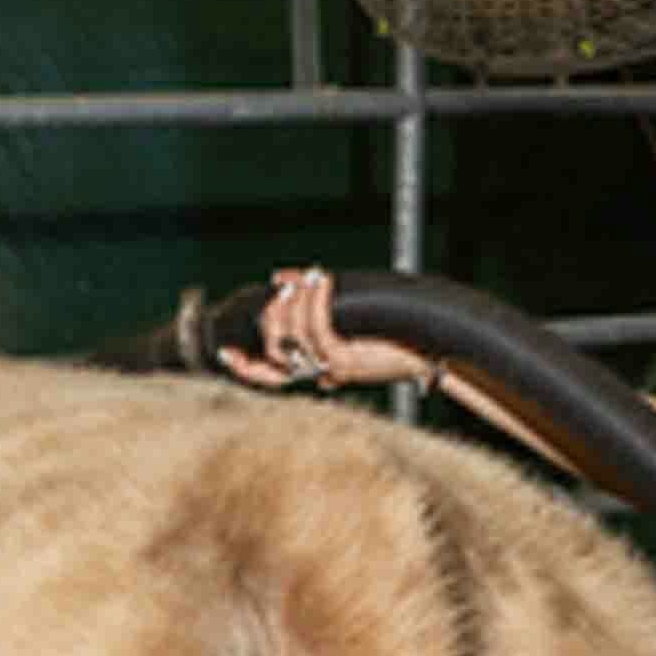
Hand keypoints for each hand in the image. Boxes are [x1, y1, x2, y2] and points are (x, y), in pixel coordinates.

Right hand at [217, 266, 437, 392]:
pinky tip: (322, 282)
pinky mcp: (345, 361)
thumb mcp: (346, 314)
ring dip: (298, 301)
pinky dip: (316, 300)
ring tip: (311, 279)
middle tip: (285, 289)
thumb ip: (311, 300)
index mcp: (316, 368)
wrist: (430, 347)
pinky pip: (317, 329)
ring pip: (293, 336)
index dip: (243, 368)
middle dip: (273, 316)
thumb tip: (278, 277)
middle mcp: (319, 373)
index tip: (225, 353)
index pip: (267, 378)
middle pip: (273, 350)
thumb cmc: (390, 331)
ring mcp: (331, 368)